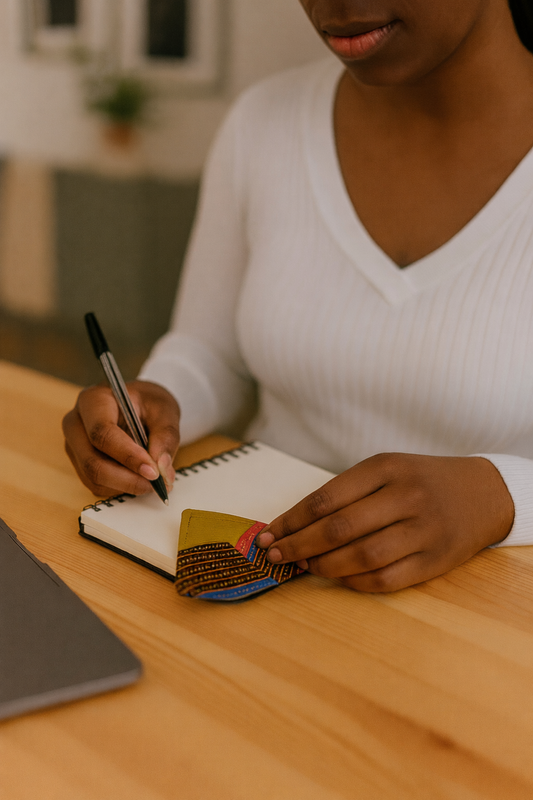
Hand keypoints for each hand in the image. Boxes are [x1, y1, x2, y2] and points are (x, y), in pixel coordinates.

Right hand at [62, 380, 180, 496]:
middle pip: (92, 462)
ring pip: (93, 478)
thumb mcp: (165, 410)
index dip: (128, 456)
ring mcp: (74, 446)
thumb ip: (166, 436)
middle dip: (127, 479)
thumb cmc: (149, 403)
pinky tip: (140, 480)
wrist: (139, 406)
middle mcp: (76, 424)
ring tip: (153, 482)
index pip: (102, 433)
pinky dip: (121, 489)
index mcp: (93, 401)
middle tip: (157, 484)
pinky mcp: (80, 464)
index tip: (153, 472)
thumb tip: (161, 468)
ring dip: (126, 486)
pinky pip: (96, 485)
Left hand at [256, 453, 514, 592]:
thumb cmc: (421, 480)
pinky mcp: (434, 561)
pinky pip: (386, 579)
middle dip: (298, 544)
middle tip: (275, 554)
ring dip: (323, 566)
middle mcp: (406, 497)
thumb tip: (294, 525)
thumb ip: (347, 492)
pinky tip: (338, 577)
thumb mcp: (388, 469)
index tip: (269, 532)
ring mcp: (423, 530)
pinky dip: (354, 582)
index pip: (326, 498)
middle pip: (339, 528)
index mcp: (386, 468)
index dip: (292, 519)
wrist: (484, 492)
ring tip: (303, 566)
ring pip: (361, 557)